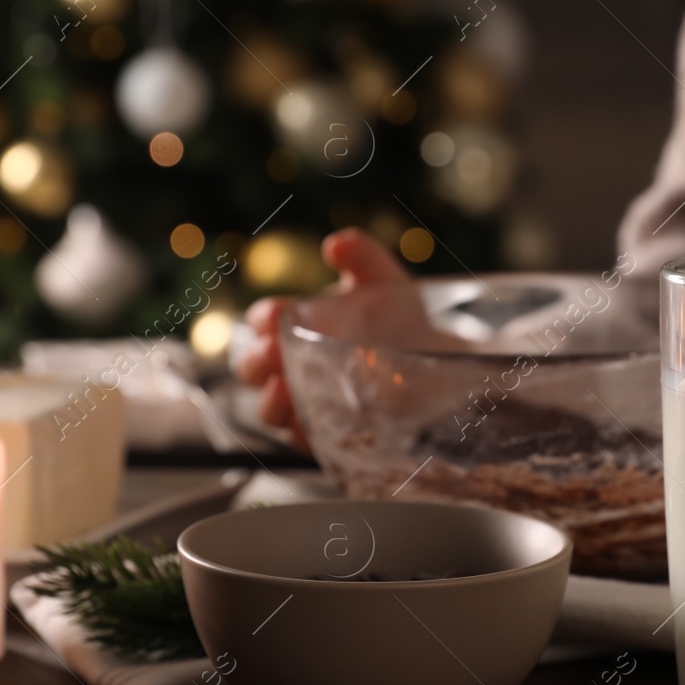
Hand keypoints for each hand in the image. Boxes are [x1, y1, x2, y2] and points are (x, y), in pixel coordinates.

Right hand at [237, 228, 432, 447]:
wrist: (432, 363)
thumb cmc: (397, 319)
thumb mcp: (383, 282)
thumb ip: (362, 257)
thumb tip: (338, 244)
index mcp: (295, 324)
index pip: (264, 321)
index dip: (264, 318)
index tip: (276, 315)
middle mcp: (291, 364)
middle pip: (252, 368)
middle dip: (257, 361)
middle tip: (274, 353)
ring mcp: (305, 401)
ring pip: (269, 410)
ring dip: (271, 401)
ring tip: (284, 390)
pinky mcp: (324, 434)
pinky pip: (303, 440)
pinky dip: (302, 434)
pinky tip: (311, 424)